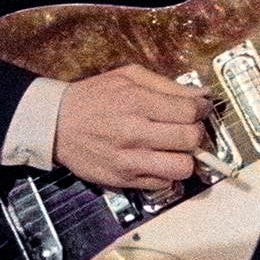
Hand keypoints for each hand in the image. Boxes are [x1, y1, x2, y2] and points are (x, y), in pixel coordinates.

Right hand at [53, 64, 209, 190]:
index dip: (201, 111)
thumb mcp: (128, 76)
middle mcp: (135, 132)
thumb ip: (167, 85)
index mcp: (137, 101)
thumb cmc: (94, 96)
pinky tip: (156, 160)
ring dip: (184, 158)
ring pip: (182, 167)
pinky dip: (165, 173)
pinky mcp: (123, 180)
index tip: (199, 111)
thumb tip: (204, 95)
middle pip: (190, 139)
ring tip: (174, 150)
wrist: (55, 124)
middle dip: (195, 133)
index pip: (190, 112)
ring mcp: (129, 160)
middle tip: (185, 129)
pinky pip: (162, 184)